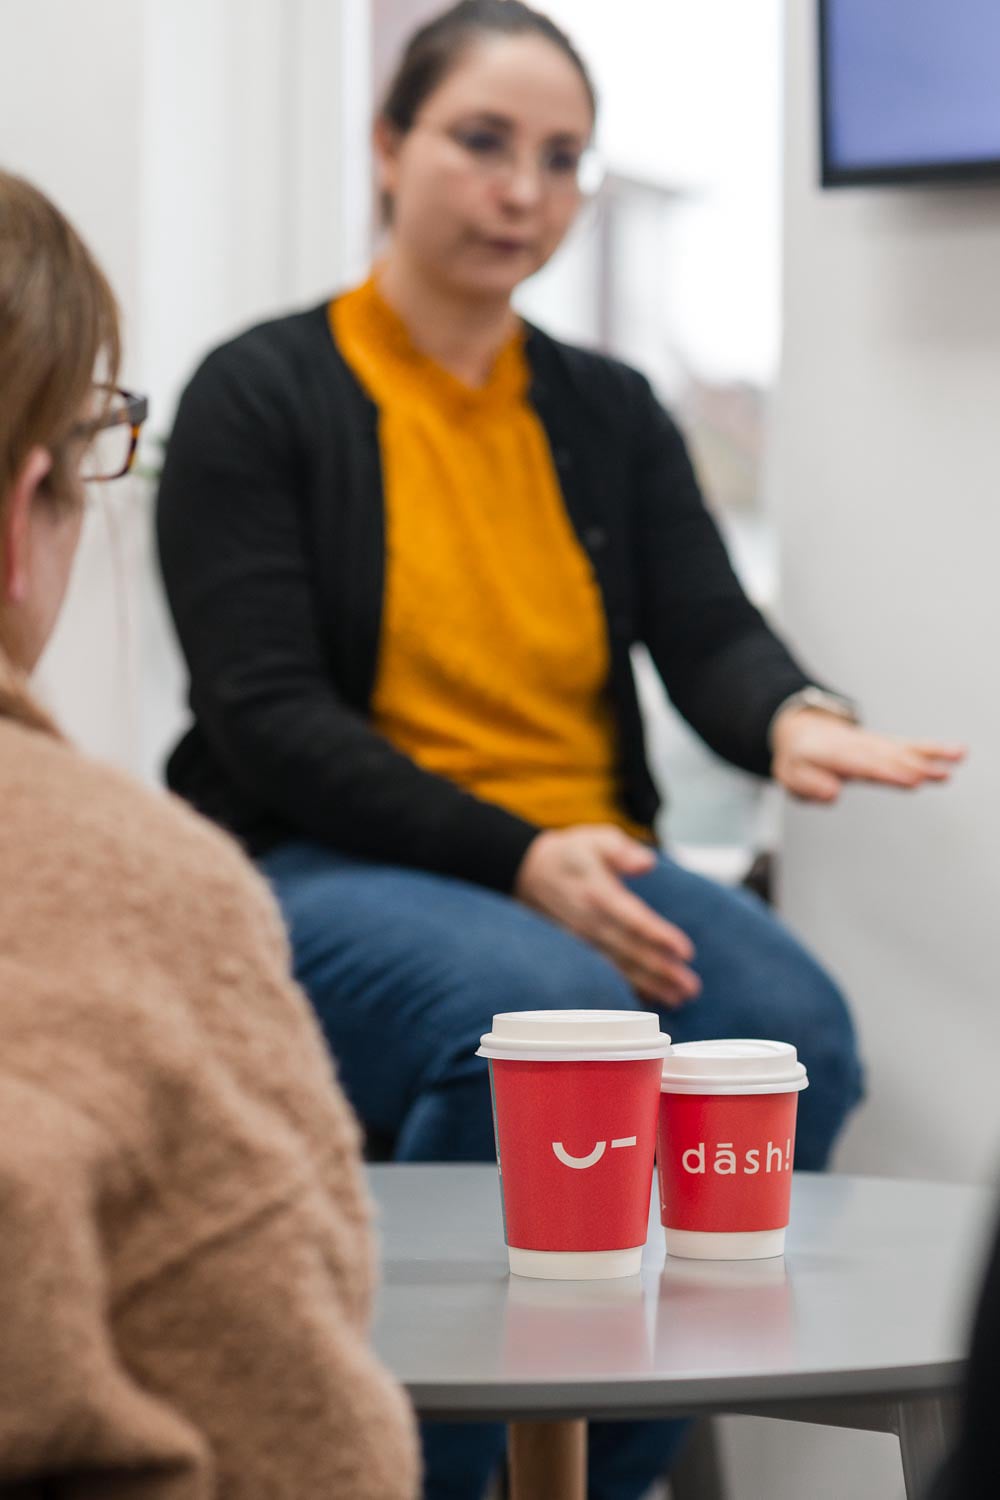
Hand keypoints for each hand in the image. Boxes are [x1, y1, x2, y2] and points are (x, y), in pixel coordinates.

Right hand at [514, 825, 699, 1008]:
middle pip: (630, 950)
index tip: (686, 951)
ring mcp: (581, 940)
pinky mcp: (578, 950)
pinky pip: (605, 972)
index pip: (632, 919)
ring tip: (678, 998)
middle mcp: (589, 921)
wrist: (529, 871)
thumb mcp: (596, 839)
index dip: (659, 936)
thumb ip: (622, 850)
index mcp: (597, 892)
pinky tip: (649, 998)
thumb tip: (647, 862)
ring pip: (619, 967)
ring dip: (649, 985)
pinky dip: (627, 987)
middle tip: (691, 987)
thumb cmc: (572, 854)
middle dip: (661, 970)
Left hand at [771, 707, 965, 802]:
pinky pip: (909, 746)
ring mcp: (873, 743)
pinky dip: (932, 749)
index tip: (910, 779)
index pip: (863, 764)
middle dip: (912, 765)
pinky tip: (955, 754)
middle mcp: (858, 745)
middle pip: (888, 756)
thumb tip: (833, 792)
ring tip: (956, 760)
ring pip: (903, 748)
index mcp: (833, 752)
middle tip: (937, 774)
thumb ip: (809, 785)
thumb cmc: (798, 758)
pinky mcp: (884, 746)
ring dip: (929, 755)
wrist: (803, 729)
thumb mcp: (791, 775)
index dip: (886, 771)